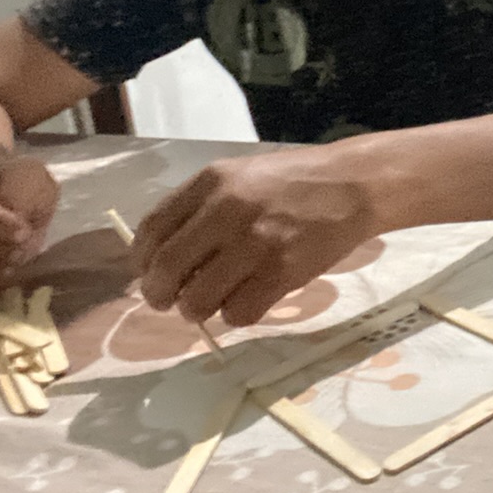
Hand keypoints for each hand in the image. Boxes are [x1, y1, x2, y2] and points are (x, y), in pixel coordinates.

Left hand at [134, 147, 381, 326]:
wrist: (351, 186)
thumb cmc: (290, 183)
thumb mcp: (237, 177)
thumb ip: (198, 208)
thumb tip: (160, 258)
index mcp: (211, 183)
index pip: (152, 229)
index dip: (142, 261)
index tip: (148, 274)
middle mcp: (227, 210)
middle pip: (167, 269)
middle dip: (159, 295)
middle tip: (169, 302)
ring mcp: (256, 243)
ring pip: (198, 300)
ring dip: (197, 310)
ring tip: (210, 304)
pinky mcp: (282, 272)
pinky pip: (238, 313)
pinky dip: (236, 316)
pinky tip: (247, 302)